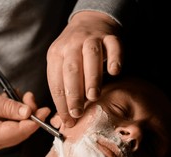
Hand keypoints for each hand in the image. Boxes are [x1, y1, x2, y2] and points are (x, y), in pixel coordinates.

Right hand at [0, 85, 50, 153]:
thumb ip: (8, 106)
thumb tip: (28, 112)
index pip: (20, 132)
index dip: (35, 120)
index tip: (45, 108)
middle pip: (21, 132)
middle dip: (30, 114)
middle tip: (30, 97)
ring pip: (18, 130)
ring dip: (23, 113)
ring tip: (20, 96)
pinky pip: (11, 128)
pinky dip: (15, 116)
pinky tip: (12, 103)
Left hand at [47, 11, 122, 126]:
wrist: (89, 22)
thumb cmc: (74, 53)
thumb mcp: (62, 65)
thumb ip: (64, 87)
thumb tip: (66, 118)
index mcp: (56, 54)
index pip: (56, 82)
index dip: (61, 104)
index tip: (68, 120)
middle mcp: (72, 45)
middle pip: (71, 70)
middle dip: (73, 94)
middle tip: (78, 113)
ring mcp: (91, 39)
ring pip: (90, 56)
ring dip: (92, 77)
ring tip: (94, 96)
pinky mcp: (110, 36)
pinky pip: (113, 45)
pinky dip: (115, 58)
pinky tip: (114, 71)